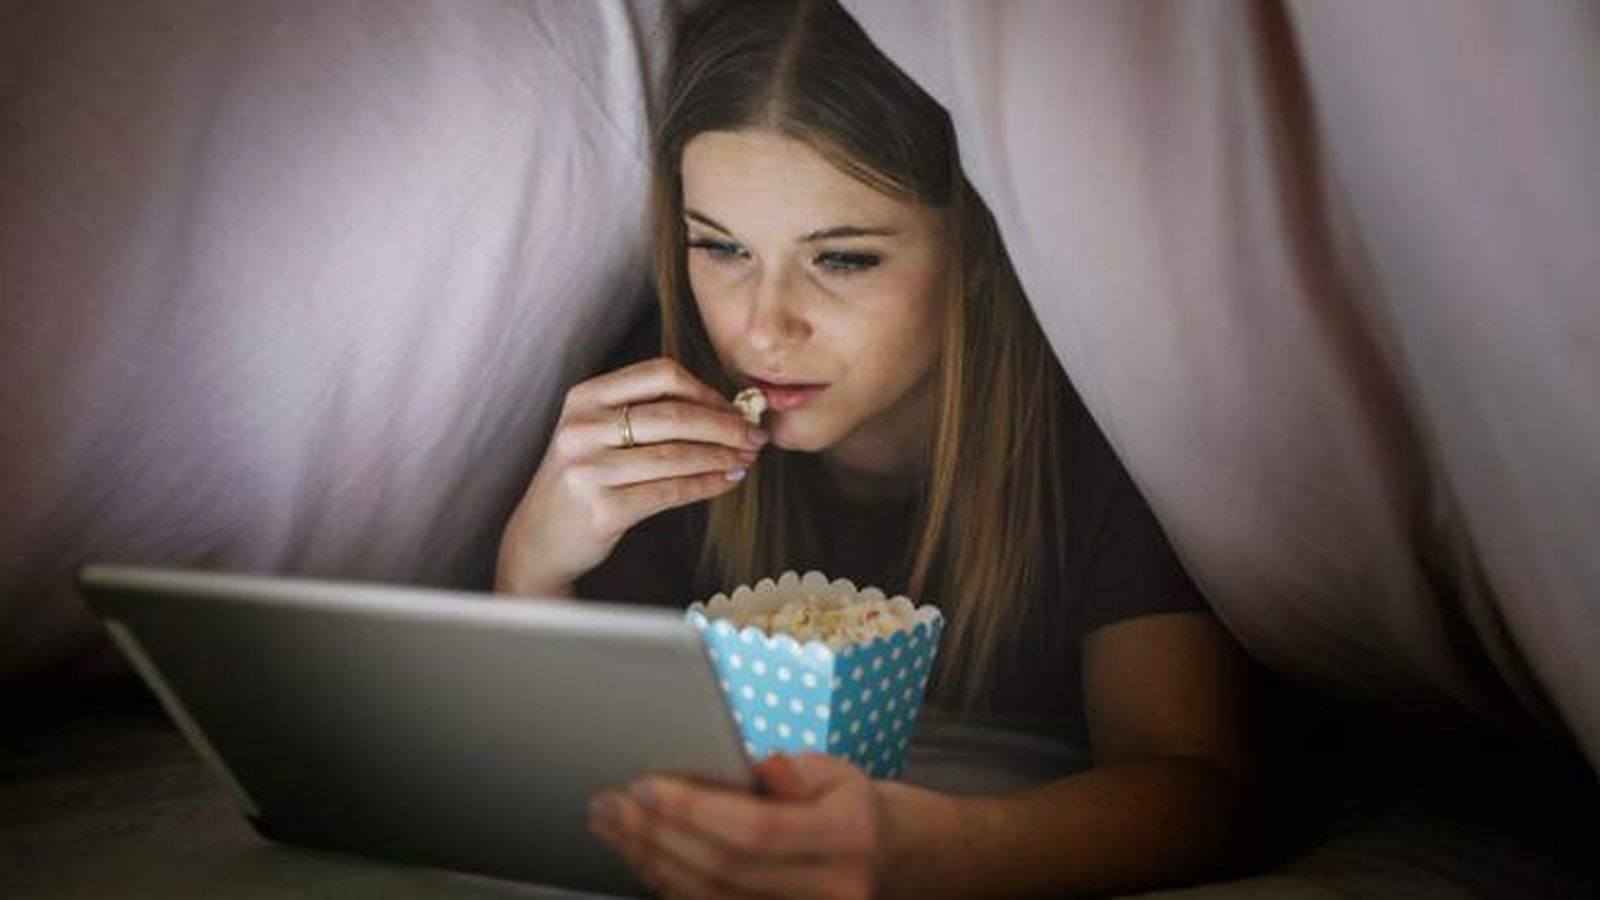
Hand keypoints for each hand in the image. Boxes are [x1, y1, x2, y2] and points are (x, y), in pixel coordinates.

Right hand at [496, 357, 766, 594]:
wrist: (540, 538)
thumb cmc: (584, 479)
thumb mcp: (599, 433)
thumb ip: (647, 413)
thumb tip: (726, 409)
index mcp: (585, 397)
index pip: (660, 374)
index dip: (705, 390)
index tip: (734, 408)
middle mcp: (582, 427)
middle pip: (674, 415)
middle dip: (725, 425)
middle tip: (755, 436)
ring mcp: (589, 469)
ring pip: (677, 455)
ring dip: (722, 456)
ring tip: (747, 459)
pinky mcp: (602, 509)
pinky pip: (670, 491)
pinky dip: (707, 485)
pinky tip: (727, 482)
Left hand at [589, 753, 887, 899]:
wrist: (885, 860)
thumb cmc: (848, 806)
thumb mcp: (833, 772)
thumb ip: (789, 773)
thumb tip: (748, 761)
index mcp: (847, 837)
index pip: (757, 831)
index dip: (695, 810)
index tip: (645, 784)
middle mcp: (829, 891)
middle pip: (723, 871)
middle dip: (657, 833)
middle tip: (611, 801)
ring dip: (649, 860)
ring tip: (612, 823)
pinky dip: (666, 882)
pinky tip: (640, 853)